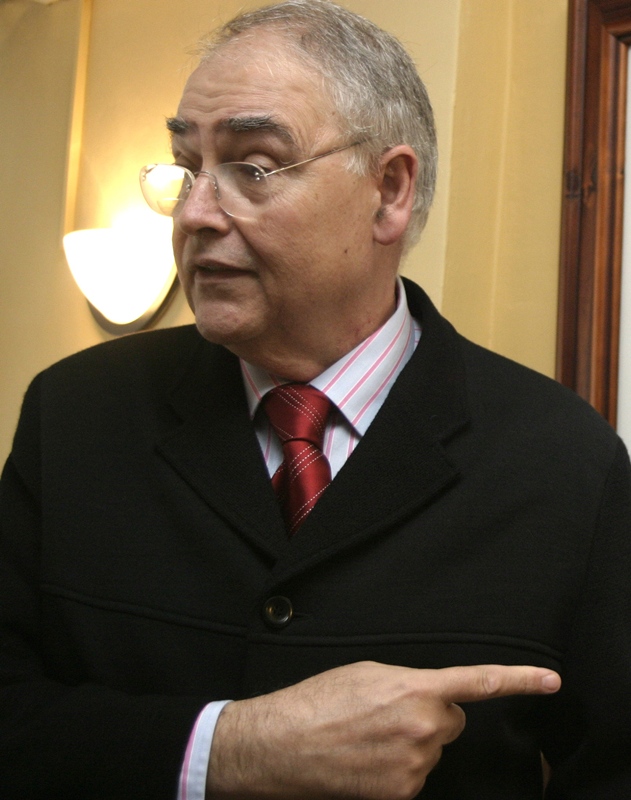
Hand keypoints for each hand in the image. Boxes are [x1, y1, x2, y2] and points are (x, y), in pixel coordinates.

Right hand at [206, 660, 559, 798]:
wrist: (284, 744)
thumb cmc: (320, 701)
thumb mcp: (368, 673)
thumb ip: (409, 682)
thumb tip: (429, 696)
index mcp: (415, 689)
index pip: (478, 683)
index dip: (519, 680)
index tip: (550, 680)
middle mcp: (422, 728)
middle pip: (450, 721)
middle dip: (429, 716)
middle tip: (387, 716)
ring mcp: (415, 766)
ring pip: (432, 751)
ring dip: (411, 744)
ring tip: (369, 738)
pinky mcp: (403, 794)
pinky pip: (416, 776)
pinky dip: (398, 769)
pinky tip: (368, 761)